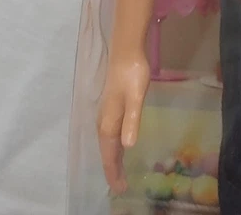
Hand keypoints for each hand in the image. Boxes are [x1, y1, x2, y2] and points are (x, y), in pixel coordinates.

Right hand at [97, 49, 150, 194]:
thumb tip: (128, 146)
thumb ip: (132, 120)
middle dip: (113, 169)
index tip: (120, 188)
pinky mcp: (111, 106)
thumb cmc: (133, 73)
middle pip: (107, 151)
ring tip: (119, 171)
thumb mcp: (136, 97)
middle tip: (121, 186)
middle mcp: (104, 121)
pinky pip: (110, 133)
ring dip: (112, 158)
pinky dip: (114, 145)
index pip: (109, 154)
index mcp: (109, 122)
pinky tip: (120, 144)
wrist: (126, 51)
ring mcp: (106, 113)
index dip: (114, 172)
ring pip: (107, 142)